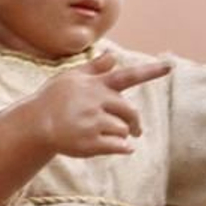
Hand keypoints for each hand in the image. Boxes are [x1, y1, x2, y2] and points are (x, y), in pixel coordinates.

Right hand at [27, 50, 169, 159]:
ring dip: (121, 135)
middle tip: (136, 130)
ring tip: (107, 136)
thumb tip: (114, 57)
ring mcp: (93, 122)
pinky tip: (121, 149)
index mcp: (96, 85)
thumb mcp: (70, 78)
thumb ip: (94, 69)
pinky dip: (123, 148)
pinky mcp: (91, 143)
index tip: (170, 66)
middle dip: (135, 122)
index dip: (150, 71)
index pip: (128, 75)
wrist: (35, 125)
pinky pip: (118, 146)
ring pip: (123, 130)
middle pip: (130, 111)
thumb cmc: (53, 99)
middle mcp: (96, 101)